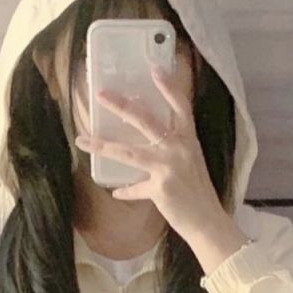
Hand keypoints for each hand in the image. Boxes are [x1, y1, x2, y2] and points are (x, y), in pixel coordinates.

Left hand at [74, 63, 224, 241]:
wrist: (209, 223)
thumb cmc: (200, 194)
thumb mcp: (192, 164)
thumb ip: (173, 151)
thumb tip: (148, 145)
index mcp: (189, 141)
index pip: (181, 107)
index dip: (168, 87)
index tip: (154, 68)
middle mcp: (179, 149)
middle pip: (145, 121)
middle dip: (121, 106)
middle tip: (101, 94)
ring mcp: (169, 168)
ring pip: (129, 152)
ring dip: (104, 146)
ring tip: (83, 141)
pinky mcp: (160, 188)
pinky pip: (136, 188)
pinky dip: (127, 191)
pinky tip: (117, 192)